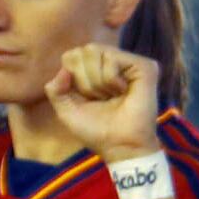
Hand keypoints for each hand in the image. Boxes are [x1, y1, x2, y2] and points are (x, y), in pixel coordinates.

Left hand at [48, 43, 164, 161]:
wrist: (121, 147)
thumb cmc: (97, 131)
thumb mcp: (67, 112)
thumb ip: (55, 90)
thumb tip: (64, 70)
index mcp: (94, 70)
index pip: (70, 56)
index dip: (72, 79)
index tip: (87, 99)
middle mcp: (110, 62)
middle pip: (81, 51)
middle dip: (84, 81)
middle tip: (102, 99)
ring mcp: (127, 62)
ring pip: (94, 51)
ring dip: (97, 82)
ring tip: (113, 97)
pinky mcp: (143, 65)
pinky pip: (111, 58)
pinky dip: (111, 79)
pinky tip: (124, 92)